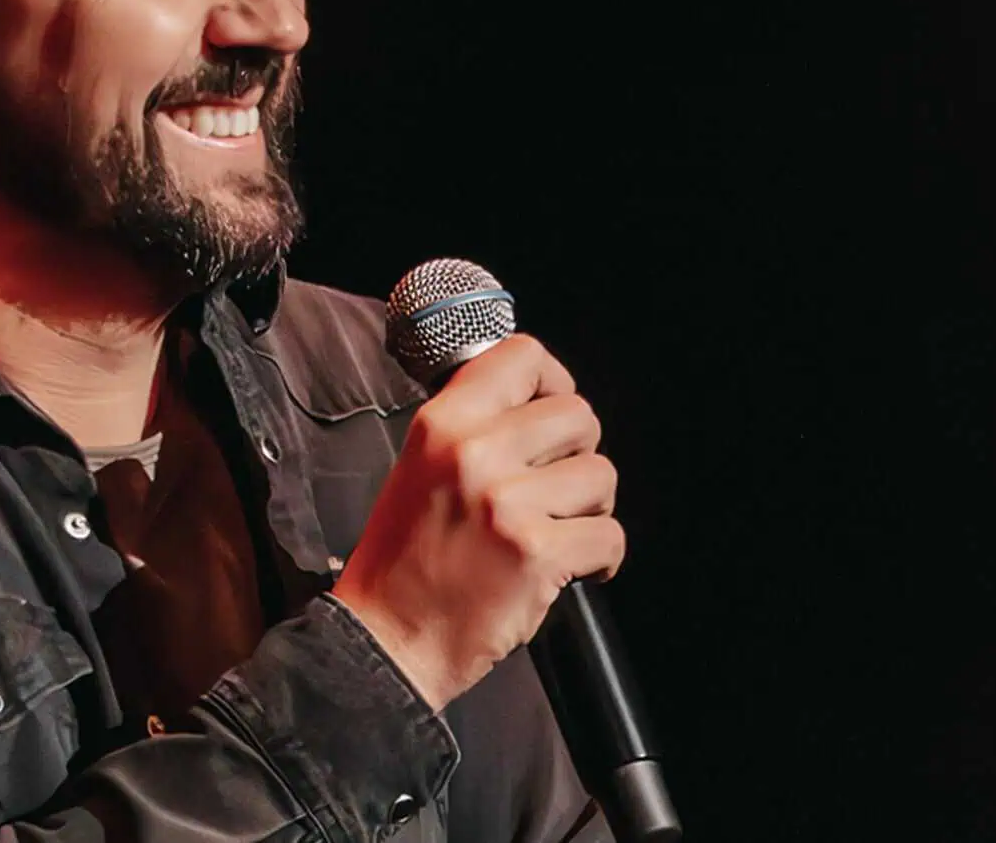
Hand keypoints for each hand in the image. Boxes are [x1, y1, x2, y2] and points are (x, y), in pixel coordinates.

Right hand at [329, 334, 624, 709]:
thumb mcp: (419, 467)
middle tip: (555, 488)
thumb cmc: (404, 559)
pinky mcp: (536, 553)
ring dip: (590, 507)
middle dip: (578, 454)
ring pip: (600, 475)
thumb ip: (472, 428)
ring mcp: (507, 502)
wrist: (387, 639)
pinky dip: (600, 557)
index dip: (552, 382)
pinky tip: (571, 568)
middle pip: (578, 415)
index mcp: (442, 423)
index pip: (523, 355)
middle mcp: (474, 451)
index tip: (550, 411)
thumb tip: (536, 405)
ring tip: (558, 530)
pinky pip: (608, 535)